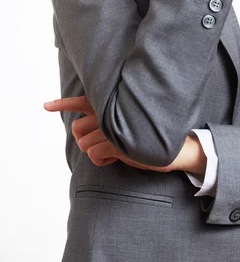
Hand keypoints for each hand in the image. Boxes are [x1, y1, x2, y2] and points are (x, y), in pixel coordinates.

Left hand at [43, 96, 206, 175]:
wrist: (172, 146)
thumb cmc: (148, 132)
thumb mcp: (128, 120)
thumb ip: (108, 117)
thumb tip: (87, 128)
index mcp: (110, 103)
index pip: (81, 101)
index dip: (61, 104)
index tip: (45, 105)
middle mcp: (108, 112)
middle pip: (77, 128)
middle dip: (86, 138)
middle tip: (104, 140)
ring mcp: (111, 127)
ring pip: (84, 144)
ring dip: (96, 150)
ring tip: (115, 148)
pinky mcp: (115, 143)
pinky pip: (93, 155)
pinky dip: (102, 160)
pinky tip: (117, 156)